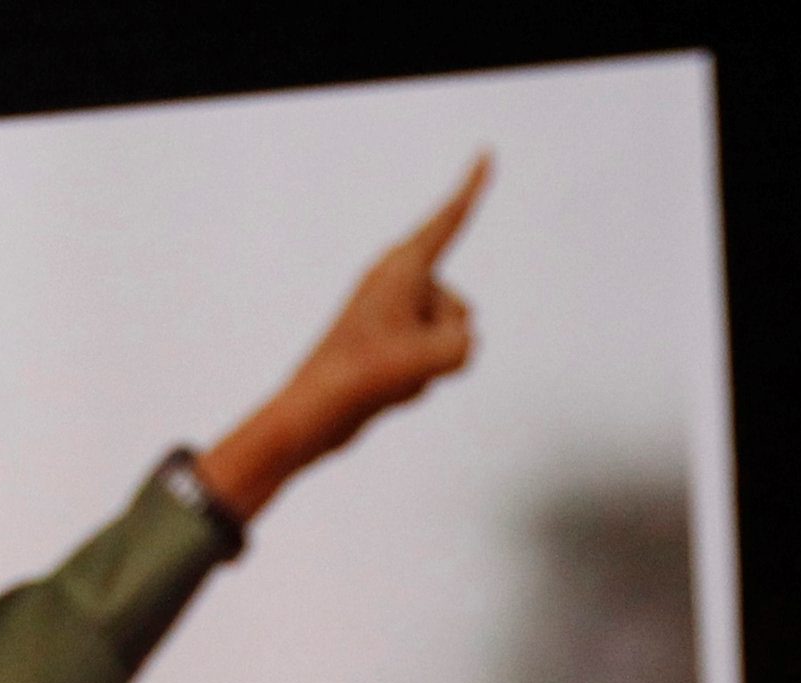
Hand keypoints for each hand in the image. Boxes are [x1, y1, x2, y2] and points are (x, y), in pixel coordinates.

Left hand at [198, 158, 485, 520]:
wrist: (314, 410)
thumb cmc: (365, 375)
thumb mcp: (433, 359)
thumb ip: (465, 345)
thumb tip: (459, 348)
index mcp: (401, 265)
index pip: (448, 219)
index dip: (471, 188)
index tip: (485, 154)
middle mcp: (396, 281)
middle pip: (459, 307)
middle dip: (448, 339)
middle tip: (400, 358)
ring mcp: (393, 314)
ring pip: (447, 339)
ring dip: (433, 363)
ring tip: (391, 374)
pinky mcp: (388, 343)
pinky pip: (429, 360)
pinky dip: (419, 377)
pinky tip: (388, 386)